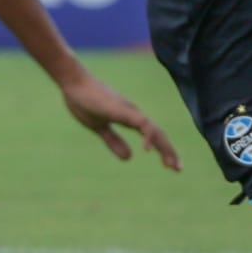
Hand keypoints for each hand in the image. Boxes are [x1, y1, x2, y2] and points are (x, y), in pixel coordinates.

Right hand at [59, 68, 180, 169]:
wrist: (73, 82)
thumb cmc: (84, 101)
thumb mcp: (99, 127)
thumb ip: (113, 141)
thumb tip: (129, 158)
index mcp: (129, 118)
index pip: (152, 135)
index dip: (163, 149)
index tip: (172, 166)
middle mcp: (133, 113)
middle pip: (157, 133)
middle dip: (169, 151)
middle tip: (178, 169)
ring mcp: (128, 110)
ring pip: (153, 129)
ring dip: (163, 146)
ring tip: (170, 164)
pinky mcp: (120, 109)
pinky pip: (139, 123)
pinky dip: (147, 136)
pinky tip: (147, 150)